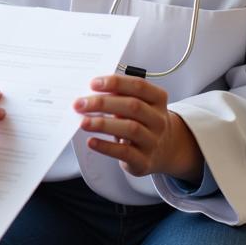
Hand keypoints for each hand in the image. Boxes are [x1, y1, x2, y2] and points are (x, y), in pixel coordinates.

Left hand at [74, 74, 203, 181]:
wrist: (165, 151)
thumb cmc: (144, 122)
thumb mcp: (139, 105)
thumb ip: (120, 97)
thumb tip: (91, 95)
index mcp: (157, 100)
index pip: (139, 86)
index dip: (116, 83)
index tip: (93, 83)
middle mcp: (158, 120)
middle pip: (133, 106)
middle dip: (103, 103)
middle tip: (80, 104)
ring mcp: (153, 141)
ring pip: (130, 129)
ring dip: (103, 124)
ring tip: (83, 122)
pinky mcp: (144, 161)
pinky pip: (125, 152)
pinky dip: (106, 146)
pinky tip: (92, 141)